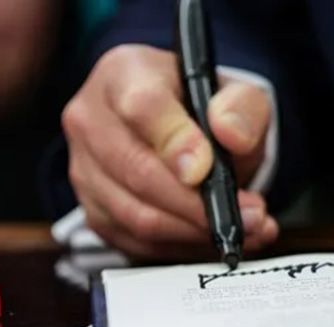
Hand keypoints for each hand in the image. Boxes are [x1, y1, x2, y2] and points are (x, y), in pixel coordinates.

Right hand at [61, 45, 278, 258]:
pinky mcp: (92, 211)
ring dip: (194, 231)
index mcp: (123, 74)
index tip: (207, 169)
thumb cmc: (200, 107)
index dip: (175, 141)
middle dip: (198, 203)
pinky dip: (180, 246)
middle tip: (249, 215)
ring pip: (135, 215)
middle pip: (136, 171)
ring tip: (243, 229)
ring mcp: (84, 170)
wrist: (174, 129)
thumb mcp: (234, 92)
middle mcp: (91, 119)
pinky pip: (135, 241)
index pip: (142, 107)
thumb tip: (232, 135)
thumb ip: (242, 107)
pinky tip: (213, 238)